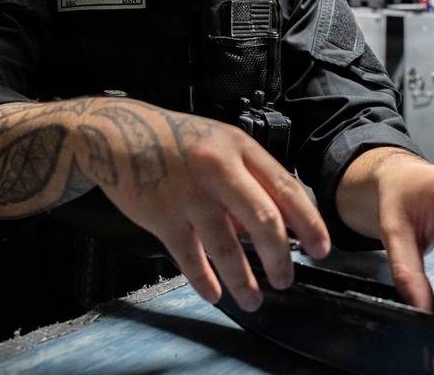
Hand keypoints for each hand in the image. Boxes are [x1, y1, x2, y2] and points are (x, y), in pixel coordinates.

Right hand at [84, 101, 330, 311]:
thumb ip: (245, 179)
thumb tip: (268, 227)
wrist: (113, 134)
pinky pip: (189, 258)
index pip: (285, 188)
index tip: (321, 249)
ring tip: (252, 300)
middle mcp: (217, 168)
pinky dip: (204, 281)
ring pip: (227, 247)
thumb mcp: (216, 143)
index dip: (308, 223)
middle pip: (264, 220)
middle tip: (286, 279)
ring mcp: (188, 194)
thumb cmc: (173, 140)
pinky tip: (213, 294)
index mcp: (238, 147)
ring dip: (243, 281)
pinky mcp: (161, 216)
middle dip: (280, 257)